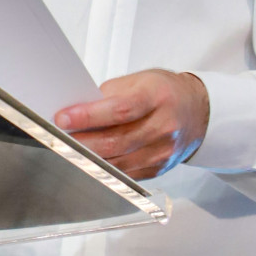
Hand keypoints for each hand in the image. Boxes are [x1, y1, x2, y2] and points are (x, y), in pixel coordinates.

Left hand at [54, 70, 209, 179]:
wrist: (197, 110)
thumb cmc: (163, 92)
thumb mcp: (138, 81)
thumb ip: (108, 96)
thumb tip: (76, 110)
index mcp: (158, 97)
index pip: (120, 110)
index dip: (88, 116)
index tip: (63, 118)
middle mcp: (164, 126)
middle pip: (116, 141)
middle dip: (82, 142)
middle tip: (58, 138)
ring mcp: (162, 151)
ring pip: (118, 163)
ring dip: (88, 159)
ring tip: (67, 150)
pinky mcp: (158, 169)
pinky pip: (125, 173)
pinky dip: (103, 168)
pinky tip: (89, 160)